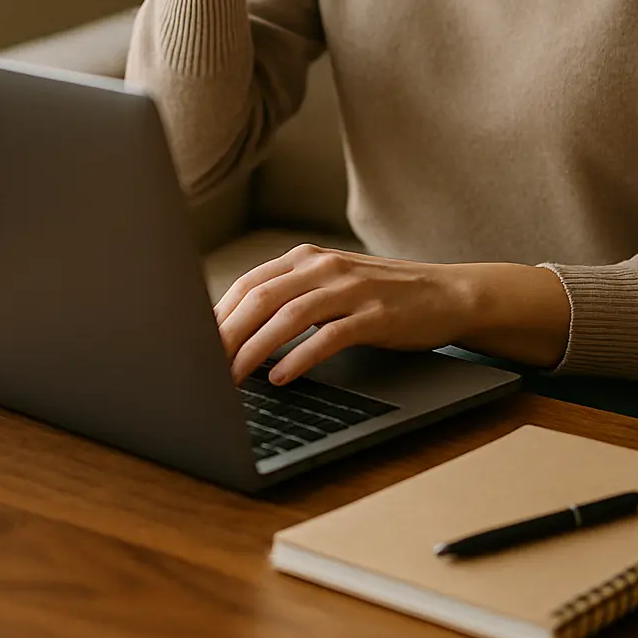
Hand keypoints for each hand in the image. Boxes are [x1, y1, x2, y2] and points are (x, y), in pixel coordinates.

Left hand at [213, 245, 572, 383]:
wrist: (448, 293)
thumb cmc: (382, 297)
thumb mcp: (332, 289)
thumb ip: (290, 299)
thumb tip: (233, 334)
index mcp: (307, 259)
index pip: (248, 284)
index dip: (215, 316)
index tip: (189, 347)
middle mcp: (325, 266)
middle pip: (261, 297)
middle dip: (224, 335)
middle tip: (198, 368)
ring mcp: (351, 288)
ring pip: (288, 314)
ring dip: (254, 348)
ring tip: (230, 379)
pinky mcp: (376, 314)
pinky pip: (330, 335)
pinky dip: (301, 357)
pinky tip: (283, 378)